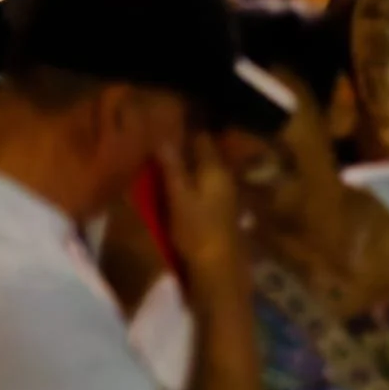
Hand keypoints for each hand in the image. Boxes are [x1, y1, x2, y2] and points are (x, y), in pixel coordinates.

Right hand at [156, 134, 245, 286]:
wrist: (218, 270)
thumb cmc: (197, 230)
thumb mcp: (179, 198)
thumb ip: (173, 168)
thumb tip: (163, 137)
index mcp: (216, 170)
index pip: (203, 139)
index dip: (187, 129)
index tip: (169, 119)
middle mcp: (225, 178)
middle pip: (206, 155)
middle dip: (187, 147)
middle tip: (163, 138)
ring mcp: (225, 196)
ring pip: (205, 172)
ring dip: (189, 166)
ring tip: (166, 160)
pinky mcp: (220, 212)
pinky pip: (204, 189)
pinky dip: (191, 184)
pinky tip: (179, 187)